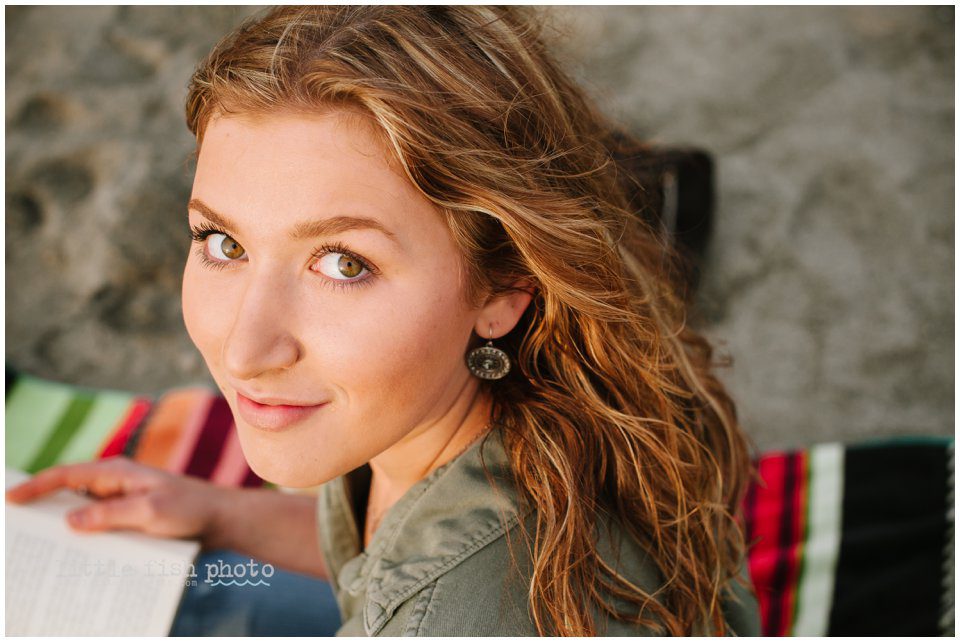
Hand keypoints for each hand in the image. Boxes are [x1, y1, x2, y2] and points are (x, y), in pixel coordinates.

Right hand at [5, 456, 225, 543]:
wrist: (223, 519)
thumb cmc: (191, 509)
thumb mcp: (150, 511)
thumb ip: (111, 514)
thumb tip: (70, 520)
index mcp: (118, 473)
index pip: (67, 475)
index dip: (36, 486)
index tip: (10, 498)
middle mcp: (117, 483)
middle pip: (71, 492)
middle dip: (45, 508)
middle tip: (22, 531)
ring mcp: (125, 500)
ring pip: (85, 511)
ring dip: (68, 527)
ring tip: (44, 549)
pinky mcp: (133, 516)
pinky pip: (103, 525)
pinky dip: (89, 536)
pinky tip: (80, 557)